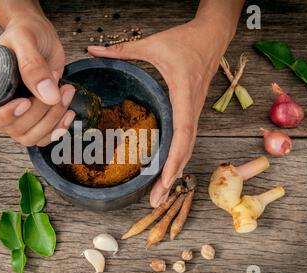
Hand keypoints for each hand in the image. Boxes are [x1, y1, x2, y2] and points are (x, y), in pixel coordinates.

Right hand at [0, 10, 75, 145]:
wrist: (39, 36)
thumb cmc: (24, 33)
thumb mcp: (24, 40)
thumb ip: (32, 65)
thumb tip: (49, 96)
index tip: (25, 102)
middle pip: (10, 130)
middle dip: (39, 113)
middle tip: (58, 88)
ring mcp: (10, 117)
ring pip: (28, 137)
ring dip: (53, 120)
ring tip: (66, 92)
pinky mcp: (29, 120)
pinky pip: (41, 138)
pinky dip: (58, 128)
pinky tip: (68, 109)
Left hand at [88, 18, 231, 206]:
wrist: (213, 35)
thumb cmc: (186, 40)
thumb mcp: (152, 44)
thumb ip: (122, 49)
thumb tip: (93, 50)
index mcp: (182, 94)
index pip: (182, 133)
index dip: (174, 159)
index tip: (164, 181)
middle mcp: (191, 108)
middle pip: (185, 149)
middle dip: (171, 177)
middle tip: (156, 201)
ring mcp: (193, 111)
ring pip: (187, 148)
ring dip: (175, 172)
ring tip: (161, 195)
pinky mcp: (192, 110)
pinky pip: (186, 139)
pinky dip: (178, 158)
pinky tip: (169, 171)